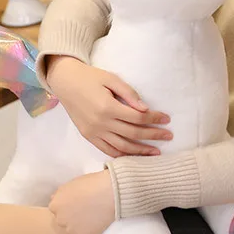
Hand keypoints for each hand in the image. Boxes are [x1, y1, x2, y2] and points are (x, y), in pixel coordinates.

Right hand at [45, 55, 171, 157]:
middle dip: (153, 135)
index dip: (155, 119)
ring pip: (121, 146)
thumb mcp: (111, 79)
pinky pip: (107, 150)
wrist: (65, 82)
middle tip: (168, 136)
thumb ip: (129, 93)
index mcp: (108, 107)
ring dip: (140, 151)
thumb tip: (145, 109)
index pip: (138, 117)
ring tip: (155, 152)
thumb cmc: (90, 77)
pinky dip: (121, 155)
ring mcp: (93, 132)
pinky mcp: (88, 136)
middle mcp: (101, 123)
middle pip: (133, 133)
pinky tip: (133, 156)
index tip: (167, 119)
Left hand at [49, 171, 115, 233]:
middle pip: (64, 221)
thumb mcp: (72, 183)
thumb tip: (57, 200)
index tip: (77, 204)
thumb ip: (61, 194)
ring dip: (81, 226)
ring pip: (74, 230)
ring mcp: (71, 230)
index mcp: (55, 205)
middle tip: (86, 210)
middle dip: (72, 217)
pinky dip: (91, 232)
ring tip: (94, 216)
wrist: (111, 192)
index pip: (57, 210)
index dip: (68, 206)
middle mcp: (60, 219)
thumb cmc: (94, 183)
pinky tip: (98, 222)